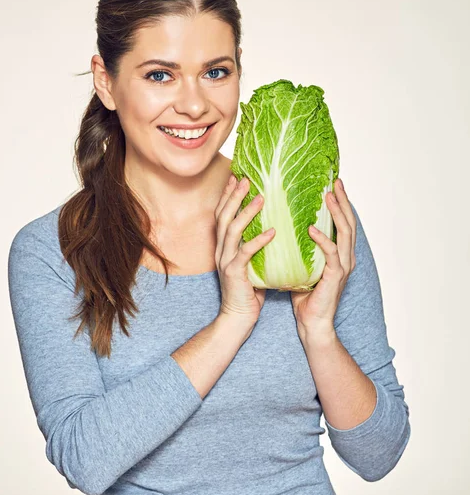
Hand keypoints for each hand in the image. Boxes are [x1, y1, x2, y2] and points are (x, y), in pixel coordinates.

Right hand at [214, 174, 275, 331]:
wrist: (237, 318)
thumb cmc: (248, 291)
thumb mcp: (251, 263)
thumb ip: (255, 245)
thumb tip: (272, 226)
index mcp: (224, 247)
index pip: (222, 215)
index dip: (228, 195)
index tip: (237, 177)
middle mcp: (221, 250)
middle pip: (223, 216)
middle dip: (234, 196)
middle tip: (247, 178)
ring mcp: (226, 261)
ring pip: (232, 230)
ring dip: (246, 212)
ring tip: (261, 198)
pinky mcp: (234, 273)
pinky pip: (246, 253)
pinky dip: (258, 240)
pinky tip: (272, 232)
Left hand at [290, 178, 356, 336]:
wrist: (311, 323)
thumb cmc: (304, 296)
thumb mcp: (301, 264)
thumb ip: (298, 247)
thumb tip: (279, 226)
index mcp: (339, 253)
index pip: (342, 222)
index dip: (340, 202)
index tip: (332, 183)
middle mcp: (345, 257)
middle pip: (349, 222)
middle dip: (342, 200)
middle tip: (335, 181)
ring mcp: (342, 267)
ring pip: (345, 233)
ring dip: (337, 213)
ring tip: (328, 196)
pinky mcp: (334, 277)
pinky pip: (331, 254)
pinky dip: (323, 240)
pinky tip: (312, 229)